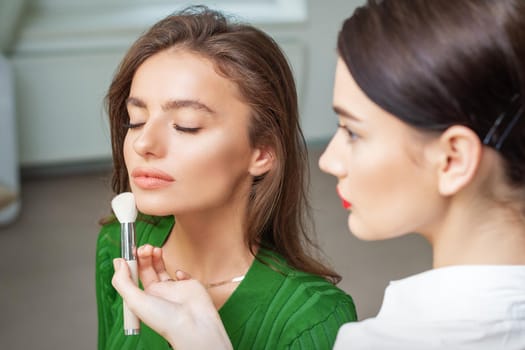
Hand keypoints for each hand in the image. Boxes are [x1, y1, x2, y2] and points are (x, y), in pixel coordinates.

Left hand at [112, 248, 232, 348]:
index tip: (131, 252)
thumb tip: (118, 262)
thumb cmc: (164, 319)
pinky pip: (182, 274)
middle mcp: (157, 293)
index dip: (132, 263)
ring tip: (155, 249)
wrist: (193, 325)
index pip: (133, 276)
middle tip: (145, 248)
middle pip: (147, 269)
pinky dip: (181, 271)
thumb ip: (123, 281)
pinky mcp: (189, 286)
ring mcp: (173, 289)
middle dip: (144, 255)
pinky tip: (178, 275)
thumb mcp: (135, 300)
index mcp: (144, 298)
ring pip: (162, 268)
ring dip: (157, 257)